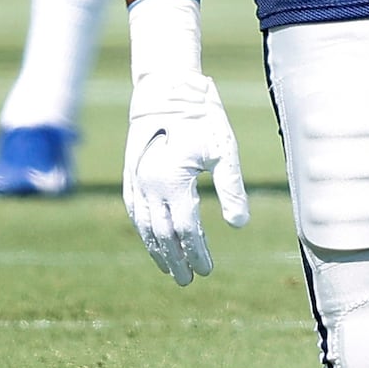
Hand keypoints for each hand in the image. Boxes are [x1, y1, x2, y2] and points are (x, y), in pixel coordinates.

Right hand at [123, 0, 249, 285]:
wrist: (167, 87)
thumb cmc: (202, 116)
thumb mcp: (224, 149)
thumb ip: (231, 188)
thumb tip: (239, 225)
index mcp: (173, 181)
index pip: (185, 229)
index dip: (196, 252)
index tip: (207, 270)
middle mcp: (149, 185)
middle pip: (162, 233)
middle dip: (176, 258)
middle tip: (189, 280)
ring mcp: (135, 180)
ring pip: (144, 225)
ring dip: (156, 249)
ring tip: (169, 268)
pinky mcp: (130, 173)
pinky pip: (133, 210)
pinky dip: (142, 230)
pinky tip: (150, 239)